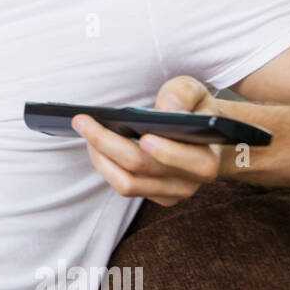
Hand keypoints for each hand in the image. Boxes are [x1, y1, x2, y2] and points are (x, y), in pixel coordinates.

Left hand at [71, 76, 221, 206]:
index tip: (142, 134)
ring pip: (126, 183)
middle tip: (83, 122)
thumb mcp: (196, 92)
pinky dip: (105, 165)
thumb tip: (168, 107)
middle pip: (140, 169)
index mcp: (205, 159)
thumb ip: (183, 94)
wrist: (206, 136)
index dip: (162, 150)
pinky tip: (95, 144)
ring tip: (85, 131)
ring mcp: (170, 193)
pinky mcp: (155, 197)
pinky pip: (123, 186)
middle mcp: (189, 182)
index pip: (179, 160)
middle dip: (107, 143)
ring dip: (100, 157)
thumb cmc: (196, 111)